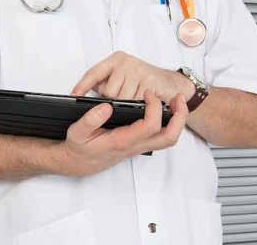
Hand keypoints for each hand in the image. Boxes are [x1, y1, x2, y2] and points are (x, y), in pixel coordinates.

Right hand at [54, 90, 188, 176]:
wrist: (78, 163)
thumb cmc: (79, 148)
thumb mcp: (77, 132)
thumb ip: (90, 120)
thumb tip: (107, 107)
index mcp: (122, 141)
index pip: (150, 126)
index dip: (154, 107)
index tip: (147, 93)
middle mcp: (135, 146)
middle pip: (169, 136)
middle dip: (179, 116)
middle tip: (178, 98)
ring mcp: (139, 146)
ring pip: (168, 138)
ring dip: (178, 120)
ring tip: (176, 102)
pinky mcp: (138, 144)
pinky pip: (162, 137)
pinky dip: (169, 123)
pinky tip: (164, 110)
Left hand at [72, 51, 194, 102]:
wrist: (171, 83)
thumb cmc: (142, 81)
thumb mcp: (121, 76)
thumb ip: (105, 82)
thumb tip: (85, 94)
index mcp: (116, 59)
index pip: (93, 73)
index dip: (81, 86)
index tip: (72, 96)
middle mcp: (126, 62)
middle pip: (107, 91)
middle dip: (112, 100)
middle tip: (122, 97)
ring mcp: (139, 71)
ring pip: (120, 99)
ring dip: (125, 104)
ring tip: (133, 99)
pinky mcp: (150, 82)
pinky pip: (135, 102)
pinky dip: (137, 107)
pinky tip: (141, 102)